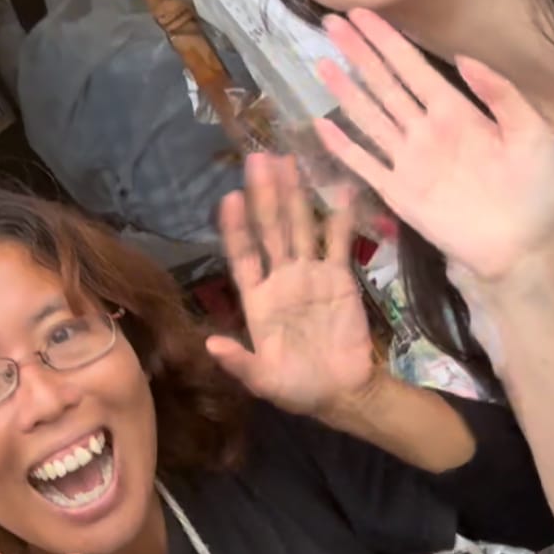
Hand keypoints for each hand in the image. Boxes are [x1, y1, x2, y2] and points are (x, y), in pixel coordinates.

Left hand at [207, 152, 373, 413]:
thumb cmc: (297, 388)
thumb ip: (238, 362)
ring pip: (300, 227)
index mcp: (257, 299)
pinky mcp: (340, 278)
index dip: (235, 228)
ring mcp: (310, 274)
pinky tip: (340, 188)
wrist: (342, 393)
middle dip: (264, 195)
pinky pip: (339, 242)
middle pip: (270, 230)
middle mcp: (280, 278)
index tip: (230, 198)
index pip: (242, 255)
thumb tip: (210, 345)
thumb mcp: (263, 380)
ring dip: (294, 195)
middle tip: (258, 159)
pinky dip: (340, 216)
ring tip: (288, 160)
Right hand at [315, 9, 553, 283]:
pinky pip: (364, 164)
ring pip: (368, 117)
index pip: (412, 67)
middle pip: (383, 84)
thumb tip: (462, 59)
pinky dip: (342, 146)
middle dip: (358, 53)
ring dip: (344, 90)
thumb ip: (500, 94)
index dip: (386, 39)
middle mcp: (425, 131)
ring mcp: (408, 161)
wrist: (522, 245)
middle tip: (330, 22)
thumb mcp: (531, 132)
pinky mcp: (398, 193)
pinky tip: (321, 125)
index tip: (361, 13)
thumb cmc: (535, 189)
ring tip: (321, 62)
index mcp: (456, 112)